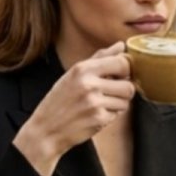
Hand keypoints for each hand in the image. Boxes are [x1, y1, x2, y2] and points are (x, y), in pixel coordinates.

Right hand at [14, 43, 133, 175]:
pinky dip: (110, 116)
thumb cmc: (59, 101)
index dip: (126, 70)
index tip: (120, 75)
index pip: (122, 63)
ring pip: (125, 102)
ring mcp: (95, 103)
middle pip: (128, 86)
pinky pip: (117, 115)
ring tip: (102, 104)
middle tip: (112, 93)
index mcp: (83, 69)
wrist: (46, 130)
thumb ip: (99, 58)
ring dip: (118, 104)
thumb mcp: (73, 74)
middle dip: (124, 91)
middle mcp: (89, 84)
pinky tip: (96, 115)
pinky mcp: (99, 120)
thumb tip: (121, 45)